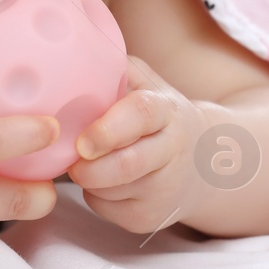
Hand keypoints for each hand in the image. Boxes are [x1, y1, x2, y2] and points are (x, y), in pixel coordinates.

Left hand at [66, 56, 209, 233]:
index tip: (83, 141)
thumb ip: (113, 68)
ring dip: (88, 178)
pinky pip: (106, 209)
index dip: (109, 129)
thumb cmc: (154, 116)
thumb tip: (64, 49)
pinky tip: (103, 180)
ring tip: (86, 161)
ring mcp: (163, 189)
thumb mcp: (144, 83)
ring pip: (111, 190)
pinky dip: (93, 195)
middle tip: (72, 158)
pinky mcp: (149, 218)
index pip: (141, 115)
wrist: (203, 162)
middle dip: (91, 166)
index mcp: (166, 110)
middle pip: (127, 164)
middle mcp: (172, 150)